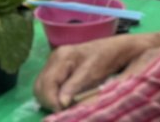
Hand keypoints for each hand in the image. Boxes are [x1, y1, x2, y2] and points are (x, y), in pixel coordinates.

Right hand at [34, 33, 153, 111]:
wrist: (119, 48)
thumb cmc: (107, 58)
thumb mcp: (92, 73)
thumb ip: (74, 86)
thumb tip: (60, 103)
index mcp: (62, 56)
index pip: (45, 85)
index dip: (52, 102)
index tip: (64, 111)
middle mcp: (55, 58)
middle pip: (40, 87)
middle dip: (49, 102)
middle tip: (65, 111)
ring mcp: (55, 63)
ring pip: (41, 88)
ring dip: (51, 100)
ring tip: (66, 106)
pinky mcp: (59, 70)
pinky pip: (48, 87)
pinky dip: (54, 97)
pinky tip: (66, 100)